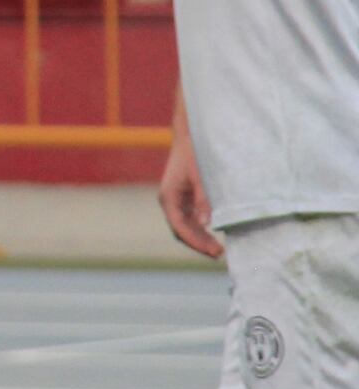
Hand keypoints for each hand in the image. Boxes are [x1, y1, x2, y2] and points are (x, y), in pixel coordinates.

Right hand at [159, 123, 222, 258]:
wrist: (190, 135)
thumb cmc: (195, 153)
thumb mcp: (201, 176)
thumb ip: (203, 200)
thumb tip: (205, 224)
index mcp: (168, 197)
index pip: (179, 227)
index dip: (195, 241)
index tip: (213, 251)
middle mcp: (169, 201)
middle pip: (181, 230)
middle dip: (198, 243)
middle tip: (219, 254)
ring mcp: (176, 200)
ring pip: (185, 227)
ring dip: (200, 238)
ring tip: (218, 249)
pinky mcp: (183, 197)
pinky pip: (189, 219)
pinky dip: (200, 229)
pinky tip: (215, 234)